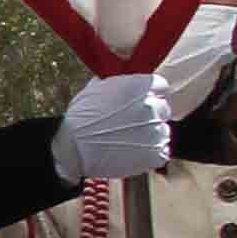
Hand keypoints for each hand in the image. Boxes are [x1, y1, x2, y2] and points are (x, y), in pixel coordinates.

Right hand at [54, 71, 173, 183]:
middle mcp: (154, 106)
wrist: (73, 147)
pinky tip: (131, 152)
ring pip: (162, 130)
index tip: (140, 102)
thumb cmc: (80, 119)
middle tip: (130, 124)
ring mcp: (157, 131)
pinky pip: (161, 151)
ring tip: (127, 141)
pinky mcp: (156, 153)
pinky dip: (149, 153)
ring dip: (150, 135)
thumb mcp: (94, 91)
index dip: (149, 95)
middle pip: (163, 109)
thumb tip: (119, 84)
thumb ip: (116, 85)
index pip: (161, 87)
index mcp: (141, 87)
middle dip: (150, 115)